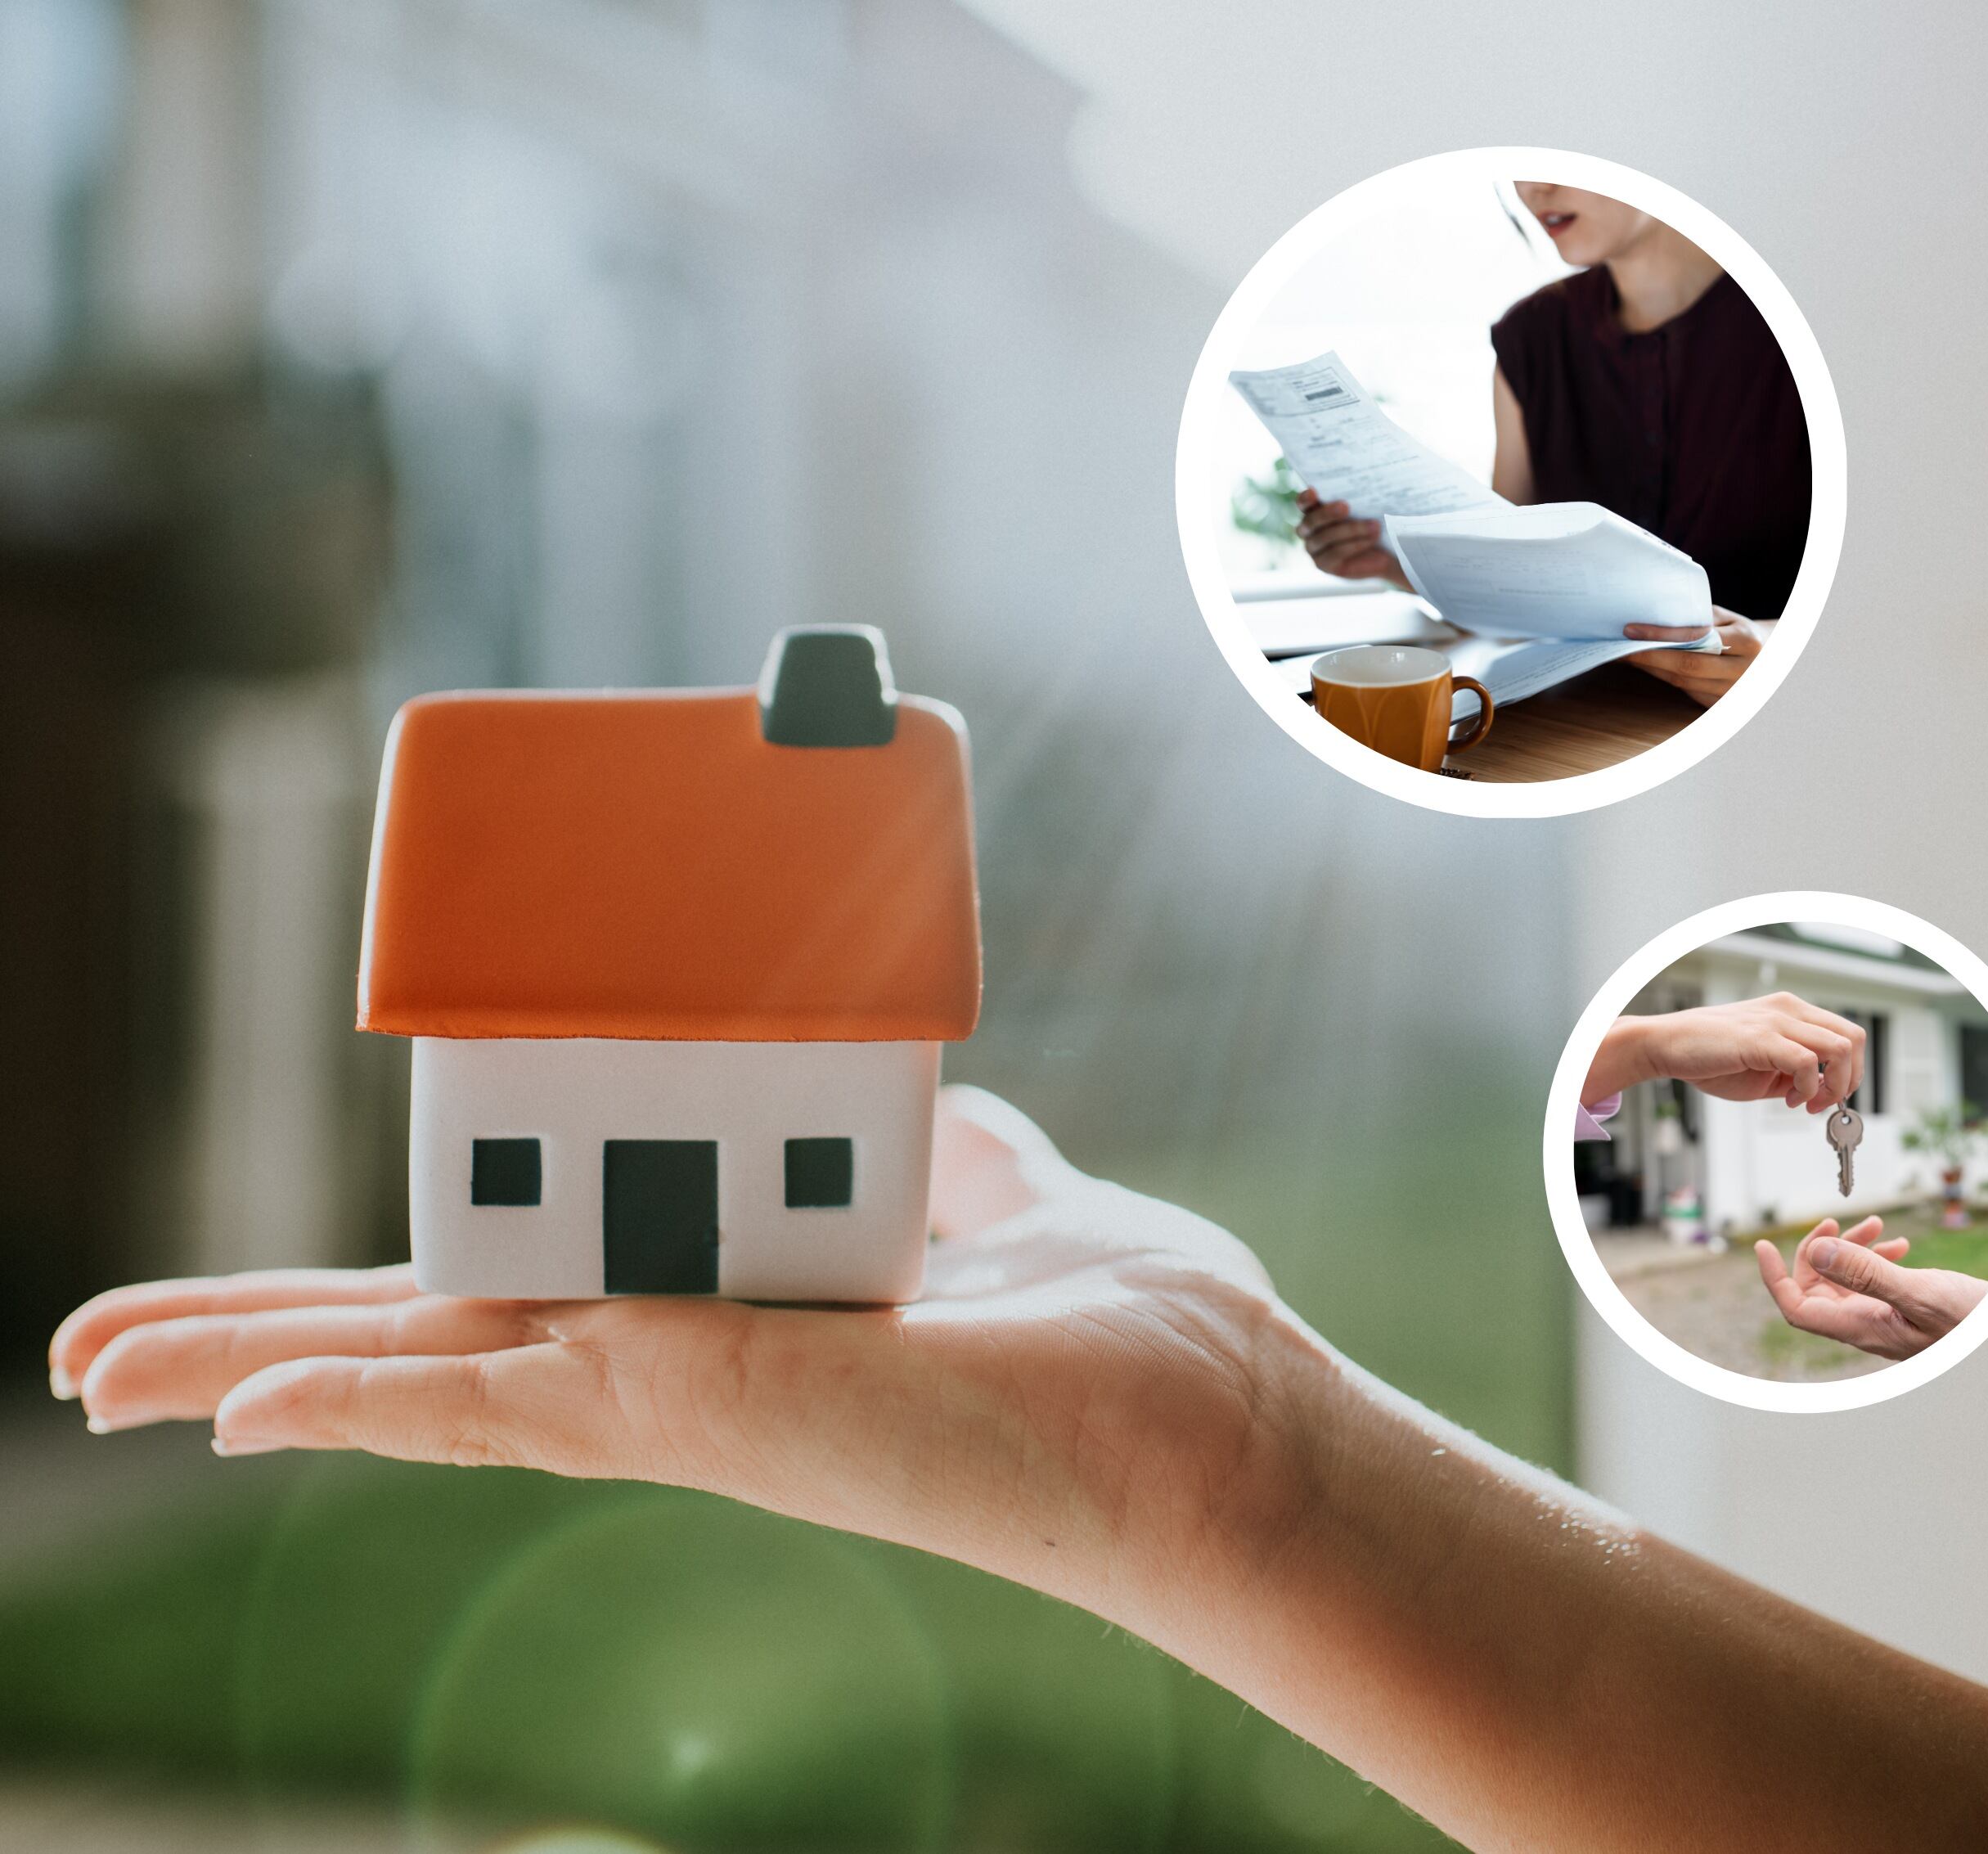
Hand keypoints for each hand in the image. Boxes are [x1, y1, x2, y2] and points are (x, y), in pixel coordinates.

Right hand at [49, 1086, 1302, 1629]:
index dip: (397, 1276)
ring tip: (95, 1372)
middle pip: (431, 1339)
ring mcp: (678, 1395)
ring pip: (419, 1382)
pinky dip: (359, 1406)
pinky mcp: (699, 1411)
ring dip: (254, 1366)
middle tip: (103, 1350)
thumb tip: (933, 1091)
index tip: (306, 1281)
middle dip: (265, 1336)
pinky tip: (237, 1405)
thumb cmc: (1112, 1314)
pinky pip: (494, 1414)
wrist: (1197, 1402)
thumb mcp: (989, 1182)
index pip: (520, 1283)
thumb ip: (940, 1145)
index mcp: (725, 1302)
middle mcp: (681, 1357)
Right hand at [1294, 488, 1410, 586]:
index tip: (1314, 491)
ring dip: (1351, 530)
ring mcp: (1314, 550)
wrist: (1386, 550)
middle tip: (1346, 506)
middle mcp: (1308, 530)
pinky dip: (1355, 544)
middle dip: (1327, 513)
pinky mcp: (1324, 565)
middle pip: (1310, 521)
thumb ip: (1357, 497)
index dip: (1305, 498)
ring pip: (1325, 538)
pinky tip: (1372, 538)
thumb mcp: (1367, 506)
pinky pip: (1335, 553)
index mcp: (1314, 510)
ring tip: (1374, 525)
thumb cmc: (1373, 520)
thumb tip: (1363, 484)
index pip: (1303, 503)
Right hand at [1585, 994, 1866, 1114]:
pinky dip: (1808, 1088)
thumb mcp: (1764, 1066)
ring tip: (1807, 1103)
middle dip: (1850, 1079)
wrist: (1666, 1045)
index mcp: (1792, 1012)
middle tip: (1824, 1103)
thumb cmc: (1709, 1056)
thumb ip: (1795, 1073)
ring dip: (1834, 1085)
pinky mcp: (1761, 1037)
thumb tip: (1825, 1090)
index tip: (1826, 1097)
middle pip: (1853, 1039)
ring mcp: (1776, 1020)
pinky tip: (1789, 1099)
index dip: (1849, 1072)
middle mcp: (1789, 1009)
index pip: (1847, 1035)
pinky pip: (1807, 1062)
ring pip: (1840, 1048)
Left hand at [1622, 612, 1761, 705]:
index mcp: (1747, 642)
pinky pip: (1687, 692)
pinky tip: (1646, 668)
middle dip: (1648, 657)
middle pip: (1686, 667)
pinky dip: (1664, 679)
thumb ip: (1700, 618)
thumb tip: (1655, 617)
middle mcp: (1743, 671)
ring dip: (1651, 669)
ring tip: (1625, 655)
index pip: (1697, 640)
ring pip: (1683, 683)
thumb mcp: (1730, 619)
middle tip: (1618, 647)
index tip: (1631, 630)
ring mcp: (1733, 693)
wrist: (1772, 659)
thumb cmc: (1742, 633)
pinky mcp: (1722, 706)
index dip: (1661, 637)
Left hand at [1755, 1217, 1987, 1359]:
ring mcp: (1883, 1320)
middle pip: (1817, 1289)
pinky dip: (1876, 1259)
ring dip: (1851, 1249)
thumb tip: (1816, 1252)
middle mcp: (1866, 1327)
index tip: (1761, 1245)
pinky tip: (1897, 1246)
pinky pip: (1871, 1284)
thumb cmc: (1975, 1322)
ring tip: (1875, 1225)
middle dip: (1821, 1250)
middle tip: (1838, 1221)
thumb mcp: (1920, 1293)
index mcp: (1862, 1329)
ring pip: (1845, 1281)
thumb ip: (1867, 1274)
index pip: (1797, 1309)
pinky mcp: (1902, 1311)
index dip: (1774, 1278)